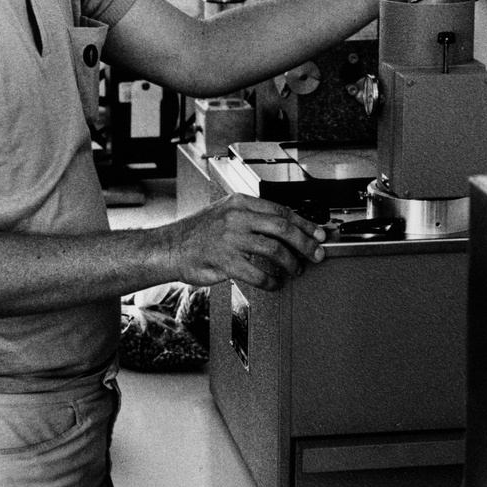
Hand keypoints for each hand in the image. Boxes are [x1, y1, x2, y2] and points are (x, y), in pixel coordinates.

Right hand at [168, 194, 324, 291]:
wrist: (168, 247)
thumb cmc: (197, 233)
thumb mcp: (224, 212)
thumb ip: (251, 216)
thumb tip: (285, 228)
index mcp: (239, 202)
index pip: (281, 209)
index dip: (304, 223)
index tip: (318, 232)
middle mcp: (236, 218)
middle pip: (283, 228)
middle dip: (306, 242)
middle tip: (317, 253)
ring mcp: (230, 239)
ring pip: (274, 250)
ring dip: (292, 263)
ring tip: (296, 270)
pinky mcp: (224, 261)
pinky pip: (257, 273)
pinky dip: (272, 281)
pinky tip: (275, 283)